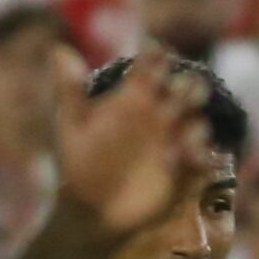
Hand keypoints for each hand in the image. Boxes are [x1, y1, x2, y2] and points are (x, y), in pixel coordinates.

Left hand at [52, 46, 208, 233]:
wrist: (88, 209)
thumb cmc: (79, 163)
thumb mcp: (72, 126)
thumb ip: (70, 90)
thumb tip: (58, 48)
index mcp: (134, 97)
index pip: (153, 65)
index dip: (157, 56)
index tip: (153, 55)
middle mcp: (159, 114)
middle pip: (185, 87)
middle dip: (188, 85)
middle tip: (179, 90)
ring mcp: (175, 140)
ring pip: (198, 122)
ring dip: (196, 123)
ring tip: (187, 131)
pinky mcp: (184, 169)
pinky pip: (200, 159)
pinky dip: (197, 158)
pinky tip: (181, 161)